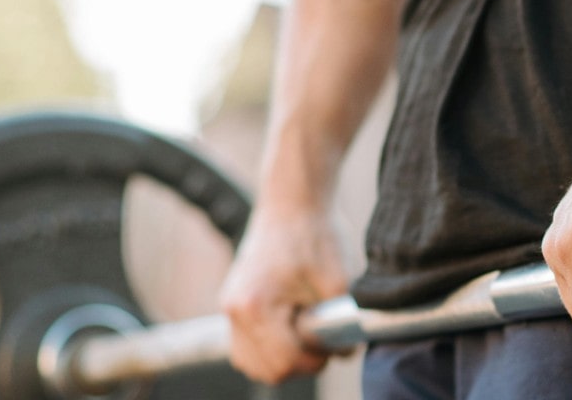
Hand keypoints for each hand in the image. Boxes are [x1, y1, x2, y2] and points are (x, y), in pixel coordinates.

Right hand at [220, 203, 349, 383]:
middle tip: (322, 338)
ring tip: (306, 331)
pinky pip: (246, 346)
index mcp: (255, 306)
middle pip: (266, 370)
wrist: (292, 202)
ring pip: (251, 363)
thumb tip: (342, 352)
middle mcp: (234, 311)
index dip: (316, 360)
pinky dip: (269, 347)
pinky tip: (292, 326)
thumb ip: (340, 324)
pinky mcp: (233, 304)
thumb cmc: (315, 235)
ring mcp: (229, 308)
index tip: (334, 344)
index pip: (284, 362)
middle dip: (300, 362)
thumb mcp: (338, 282)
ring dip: (282, 359)